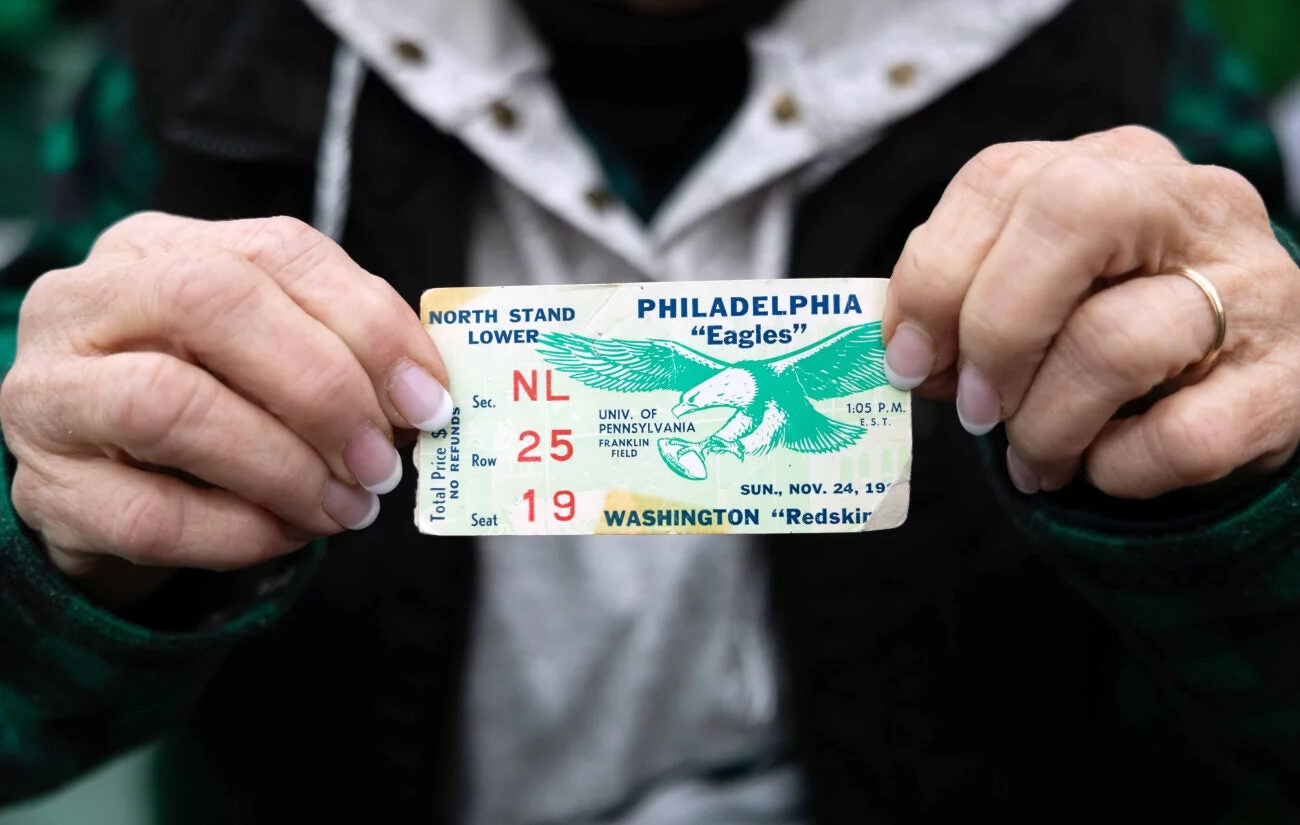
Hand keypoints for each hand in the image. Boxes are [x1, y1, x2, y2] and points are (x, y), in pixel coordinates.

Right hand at [0, 213, 453, 605]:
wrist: (107, 491)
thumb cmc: (209, 404)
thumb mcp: (269, 356)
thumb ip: (340, 352)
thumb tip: (426, 393)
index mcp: (160, 248)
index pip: (278, 248)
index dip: (368, 323)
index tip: (429, 396)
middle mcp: (89, 299)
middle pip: (214, 304)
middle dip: (324, 388)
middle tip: (384, 460)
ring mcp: (53, 391)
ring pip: (171, 405)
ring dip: (285, 466)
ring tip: (349, 506)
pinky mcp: (47, 487)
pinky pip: (152, 514)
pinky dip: (241, 531)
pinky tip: (287, 534)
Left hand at [882, 126, 1299, 497]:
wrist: (1233, 394)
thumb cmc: (1107, 335)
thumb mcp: (1037, 293)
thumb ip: (968, 301)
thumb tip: (907, 356)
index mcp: (1113, 168)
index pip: (1002, 177)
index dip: (935, 273)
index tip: (907, 357)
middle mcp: (1194, 205)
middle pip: (1070, 217)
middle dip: (994, 331)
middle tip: (973, 410)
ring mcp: (1253, 288)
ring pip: (1114, 341)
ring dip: (1045, 425)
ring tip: (1033, 458)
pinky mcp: (1287, 383)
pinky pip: (1177, 437)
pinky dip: (1115, 471)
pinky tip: (1102, 468)